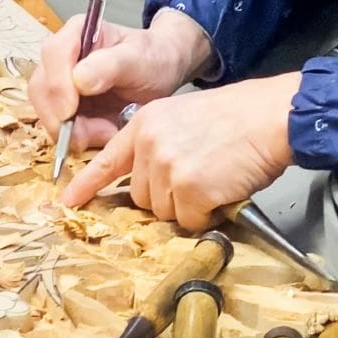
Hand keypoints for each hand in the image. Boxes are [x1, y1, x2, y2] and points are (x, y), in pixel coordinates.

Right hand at [28, 10, 213, 153]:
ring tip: (106, 132)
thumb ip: (111, 65)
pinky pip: (60, 125)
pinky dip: (78, 136)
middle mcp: (62, 55)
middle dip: (59, 117)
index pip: (54, 55)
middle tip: (84, 138)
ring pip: (47, 110)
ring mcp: (61, 81)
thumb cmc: (152, 57)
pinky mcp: (66, 104)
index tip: (69, 112)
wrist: (161, 70)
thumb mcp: (139, 58)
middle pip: (42, 86)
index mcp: (78, 32)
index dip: (57, 85)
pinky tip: (104, 133)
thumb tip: (78, 80)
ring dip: (70, 130)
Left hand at [61, 73, 299, 231]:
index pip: (107, 160)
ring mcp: (168, 167)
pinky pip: (190, 221)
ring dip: (189, 206)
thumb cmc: (237, 118)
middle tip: (200, 175)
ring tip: (215, 178)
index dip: (87, 185)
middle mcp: (149, 145)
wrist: (270, 116)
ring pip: (165, 212)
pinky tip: (223, 188)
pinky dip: (208, 214)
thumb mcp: (183, 117)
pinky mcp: (190, 189)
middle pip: (142, 196)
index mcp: (145, 124)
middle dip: (168, 196)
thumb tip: (151, 181)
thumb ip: (158, 144)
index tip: (67, 201)